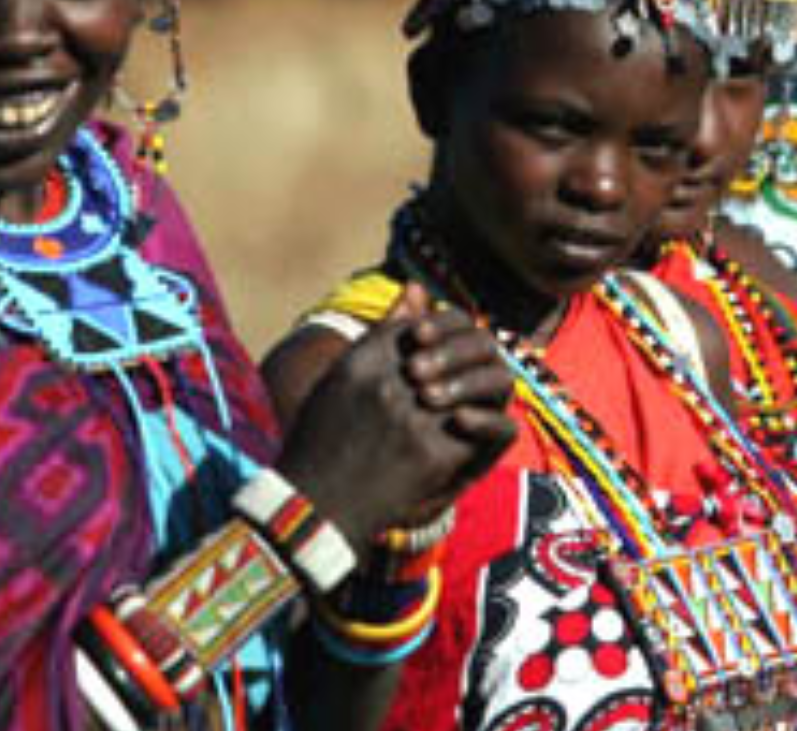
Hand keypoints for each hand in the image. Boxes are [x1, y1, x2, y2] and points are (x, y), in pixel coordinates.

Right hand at [276, 283, 516, 545]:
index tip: (441, 350)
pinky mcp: (433, 454)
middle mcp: (387, 385)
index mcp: (360, 362)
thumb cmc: (324, 439)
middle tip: (469, 370)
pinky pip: (477, 424)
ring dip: (477, 388)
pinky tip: (471, 429)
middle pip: (451, 351)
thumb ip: (382, 333)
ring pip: (469, 385)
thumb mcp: (341, 377)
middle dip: (465, 358)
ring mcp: (412, 420)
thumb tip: (417, 287)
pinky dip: (482, 422)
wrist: (314, 509)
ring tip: (468, 400)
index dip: (439, 333)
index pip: (419, 326)